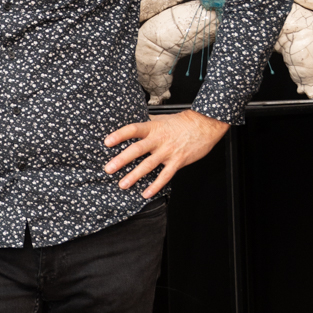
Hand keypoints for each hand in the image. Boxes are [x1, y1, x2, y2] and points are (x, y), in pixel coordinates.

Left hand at [103, 110, 228, 198]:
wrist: (206, 125)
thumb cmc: (184, 122)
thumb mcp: (163, 119)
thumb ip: (148, 123)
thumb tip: (134, 125)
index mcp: (154, 128)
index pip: (133, 130)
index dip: (119, 135)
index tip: (107, 142)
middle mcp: (159, 140)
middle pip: (137, 150)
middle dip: (122, 160)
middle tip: (109, 168)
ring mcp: (168, 152)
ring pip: (148, 165)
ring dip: (134, 175)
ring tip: (123, 184)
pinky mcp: (178, 161)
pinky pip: (165, 176)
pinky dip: (156, 186)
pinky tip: (146, 194)